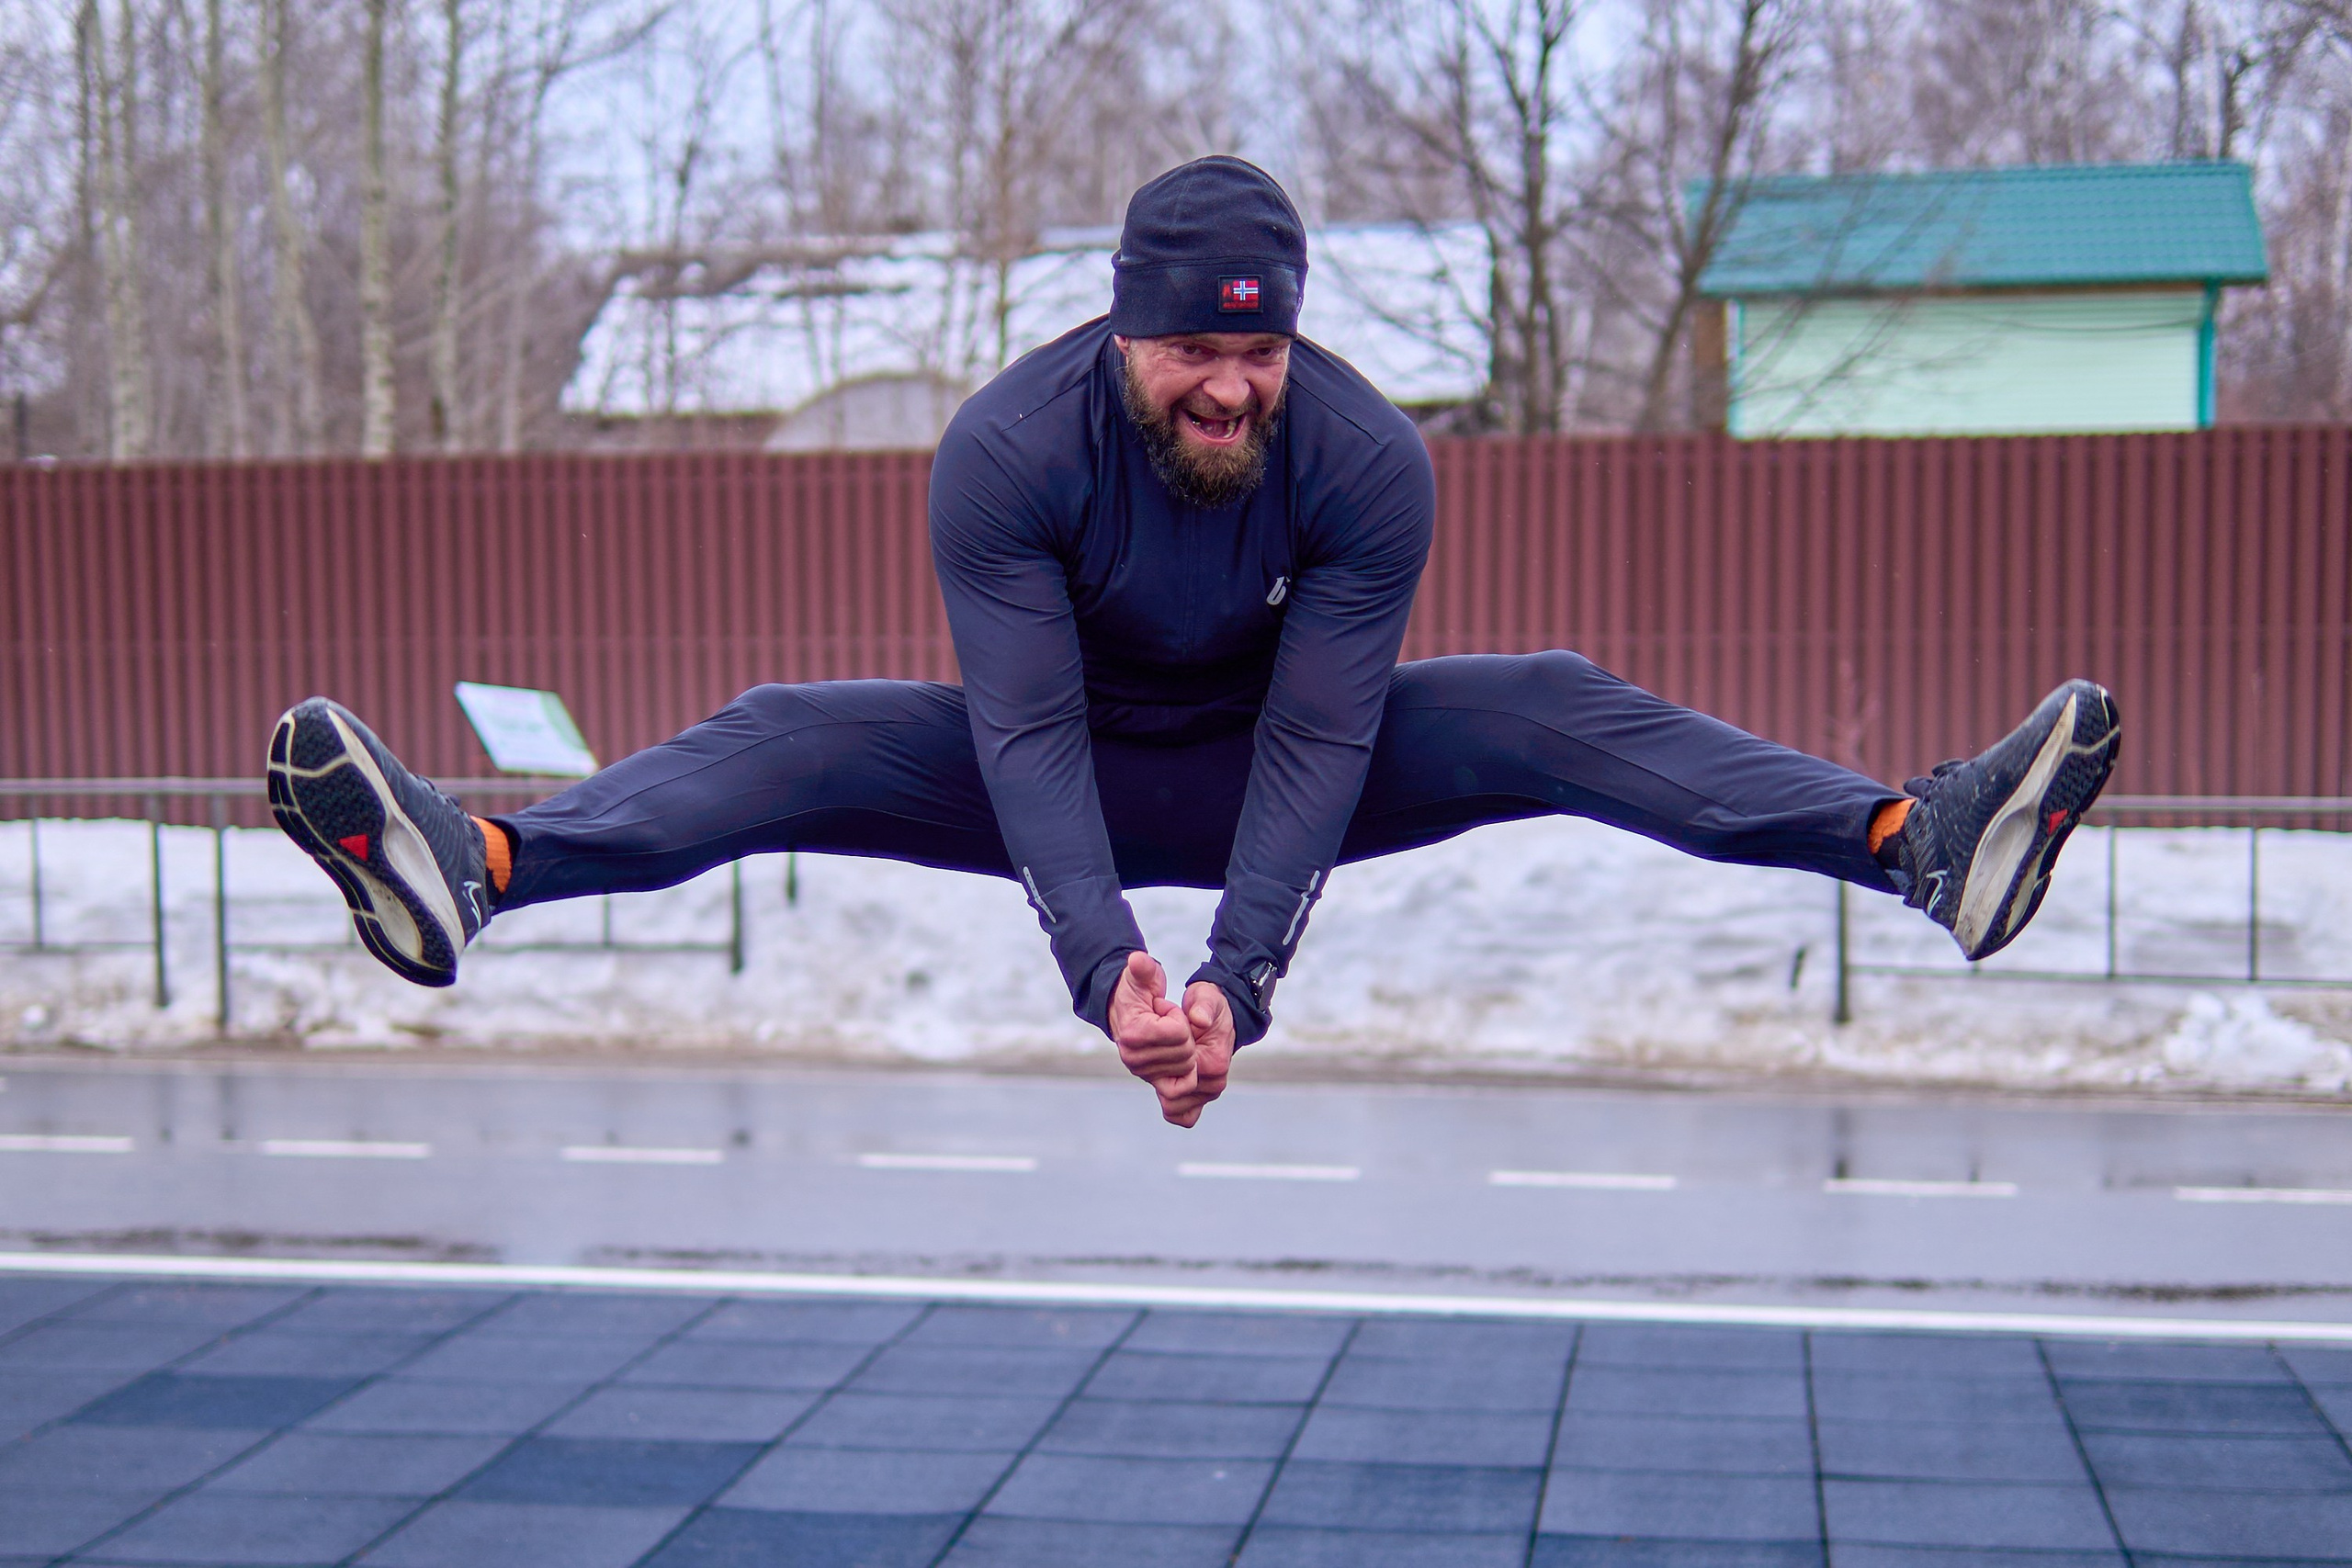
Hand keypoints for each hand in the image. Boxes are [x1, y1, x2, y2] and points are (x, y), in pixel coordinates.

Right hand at [1108, 952, 1230, 1126]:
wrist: (1131, 1011)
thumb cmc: (1140, 991)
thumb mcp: (1144, 976)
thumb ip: (1144, 970)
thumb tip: (1138, 961)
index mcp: (1133, 1036)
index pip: (1179, 1034)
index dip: (1179, 1019)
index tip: (1167, 1012)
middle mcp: (1134, 1061)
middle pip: (1186, 1056)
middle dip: (1186, 1037)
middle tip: (1172, 1026)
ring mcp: (1145, 1078)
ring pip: (1188, 1078)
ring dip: (1189, 1057)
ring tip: (1175, 1041)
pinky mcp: (1157, 1090)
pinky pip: (1179, 1113)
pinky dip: (1189, 1100)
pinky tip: (1190, 1076)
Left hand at [1163, 980, 1233, 1128]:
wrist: (1217, 1016)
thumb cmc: (1209, 1007)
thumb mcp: (1206, 998)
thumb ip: (1202, 1007)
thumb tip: (1198, 1019)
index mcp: (1214, 1061)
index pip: (1176, 1072)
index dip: (1162, 1053)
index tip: (1164, 1034)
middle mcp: (1214, 1082)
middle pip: (1171, 1094)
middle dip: (1160, 1071)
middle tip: (1164, 1048)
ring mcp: (1208, 1094)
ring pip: (1171, 1106)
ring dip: (1162, 1085)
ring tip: (1166, 1060)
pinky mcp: (1200, 1099)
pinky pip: (1179, 1115)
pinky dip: (1170, 1102)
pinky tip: (1166, 1079)